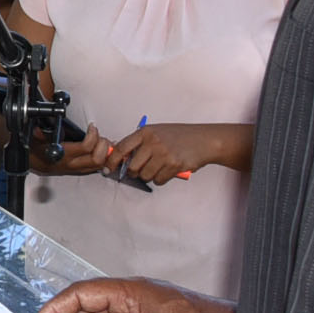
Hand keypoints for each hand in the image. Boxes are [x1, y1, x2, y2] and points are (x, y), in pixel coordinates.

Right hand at [37, 124, 113, 175]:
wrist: (36, 164)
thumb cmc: (38, 150)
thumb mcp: (36, 140)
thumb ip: (40, 135)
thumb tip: (39, 130)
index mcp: (63, 155)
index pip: (86, 147)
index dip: (93, 135)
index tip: (92, 126)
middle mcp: (72, 164)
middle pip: (97, 159)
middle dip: (103, 145)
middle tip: (99, 136)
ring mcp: (78, 169)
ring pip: (100, 165)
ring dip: (105, 152)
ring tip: (102, 141)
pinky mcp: (81, 170)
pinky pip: (98, 167)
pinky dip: (104, 157)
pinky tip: (102, 149)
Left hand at [104, 122, 233, 184]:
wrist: (204, 140)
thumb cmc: (180, 136)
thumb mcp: (158, 132)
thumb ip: (140, 142)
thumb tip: (122, 157)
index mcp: (145, 132)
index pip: (121, 148)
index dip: (112, 160)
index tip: (108, 168)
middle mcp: (153, 142)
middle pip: (132, 167)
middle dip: (134, 172)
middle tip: (140, 170)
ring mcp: (163, 154)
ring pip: (145, 175)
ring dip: (150, 176)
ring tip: (159, 167)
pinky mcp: (174, 165)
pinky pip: (159, 180)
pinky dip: (162, 178)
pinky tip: (168, 170)